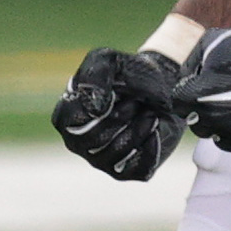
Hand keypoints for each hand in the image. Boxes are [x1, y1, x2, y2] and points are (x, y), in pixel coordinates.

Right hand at [51, 49, 185, 181]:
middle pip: (94, 141)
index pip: (71, 124)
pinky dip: (152, 145)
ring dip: (138, 128)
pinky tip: (155, 128)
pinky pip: (139, 167)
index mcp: (66, 117)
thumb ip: (93, 77)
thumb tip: (94, 110)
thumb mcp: (107, 60)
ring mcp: (102, 160)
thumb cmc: (129, 73)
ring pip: (117, 154)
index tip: (116, 93)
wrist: (164, 86)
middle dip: (121, 117)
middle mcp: (79, 143)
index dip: (98, 109)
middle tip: (136, 101)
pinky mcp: (129, 170)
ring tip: (149, 111)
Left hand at [170, 24, 230, 160]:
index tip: (204, 86)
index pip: (180, 104)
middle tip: (227, 97)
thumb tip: (183, 78)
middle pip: (201, 126)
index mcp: (198, 98)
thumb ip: (191, 62)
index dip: (190, 93)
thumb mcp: (215, 42)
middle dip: (208, 113)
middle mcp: (217, 122)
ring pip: (226, 141)